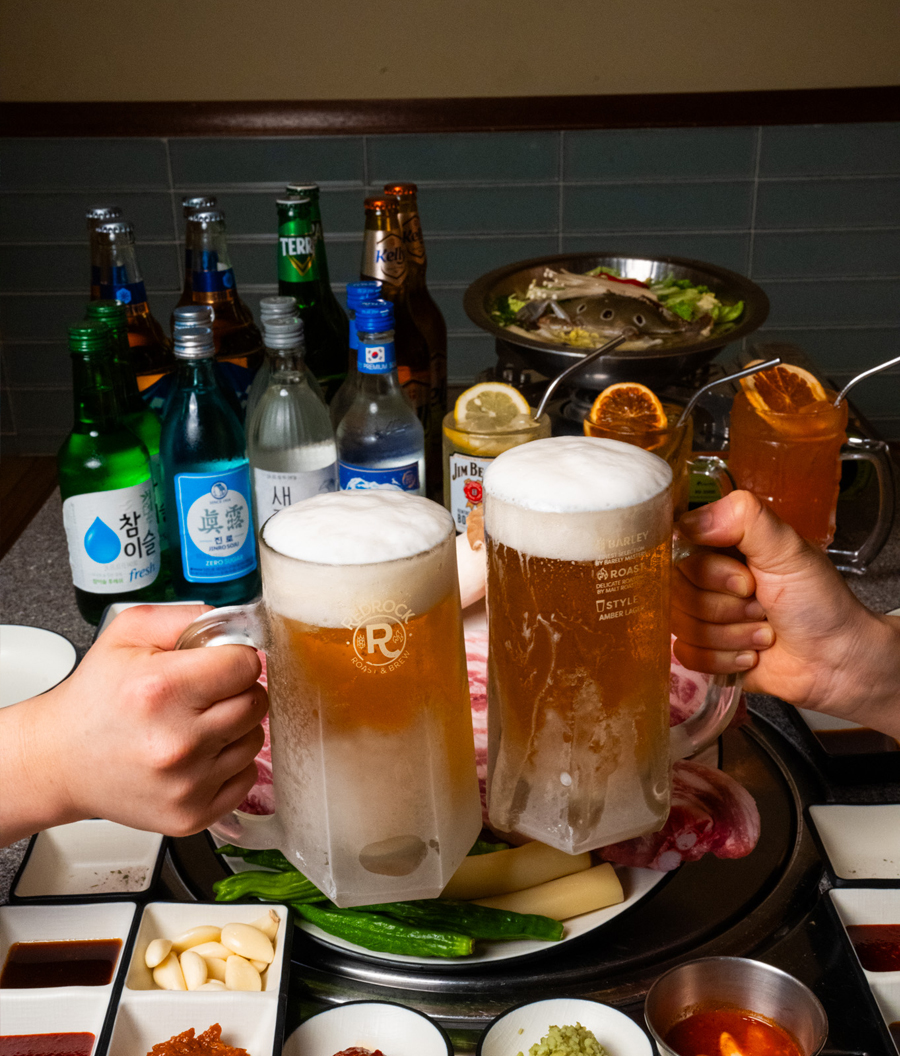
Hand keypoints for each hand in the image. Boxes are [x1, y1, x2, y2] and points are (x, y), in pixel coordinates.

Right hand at [1, 605, 266, 844]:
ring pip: (254, 740)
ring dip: (234, 728)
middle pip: (255, 702)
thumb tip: (237, 622)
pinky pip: (246, 778)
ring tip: (194, 725)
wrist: (60, 760)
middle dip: (237, 691)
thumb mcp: (129, 633)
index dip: (235, 658)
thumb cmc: (95, 697)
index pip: (246, 664)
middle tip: (205, 694)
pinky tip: (197, 756)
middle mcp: (177, 741)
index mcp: (162, 689)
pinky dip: (229, 765)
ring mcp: (186, 784)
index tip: (219, 663)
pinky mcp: (191, 815)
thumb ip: (187, 616)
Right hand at [672, 490, 899, 734]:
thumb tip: (687, 522)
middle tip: (762, 606)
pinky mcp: (705, 652)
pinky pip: (687, 655)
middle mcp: (708, 579)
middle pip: (678, 592)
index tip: (746, 581)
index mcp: (722, 547)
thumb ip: (744, 519)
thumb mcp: (788, 549)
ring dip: (732, 635)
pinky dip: (724, 659)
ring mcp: (704, 616)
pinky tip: (752, 655)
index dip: (708, 572)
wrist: (837, 661)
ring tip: (765, 633)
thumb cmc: (818, 601)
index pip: (679, 551)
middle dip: (726, 608)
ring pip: (682, 626)